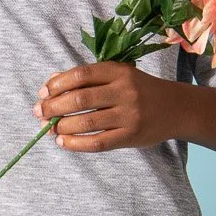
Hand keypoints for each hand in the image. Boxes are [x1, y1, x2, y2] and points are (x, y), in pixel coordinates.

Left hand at [35, 62, 184, 152]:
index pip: (80, 75)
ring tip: (50, 129)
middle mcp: (124, 91)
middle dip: (53, 107)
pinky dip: (75, 144)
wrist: (176, 108)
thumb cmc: (139, 90)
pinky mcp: (130, 136)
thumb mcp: (119, 76)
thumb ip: (88, 78)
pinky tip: (62, 142)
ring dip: (61, 127)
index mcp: (119, 71)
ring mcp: (129, 115)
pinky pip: (97, 142)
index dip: (57, 84)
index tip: (42, 93)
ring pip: (86, 123)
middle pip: (80, 100)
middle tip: (39, 113)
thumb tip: (51, 83)